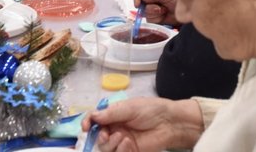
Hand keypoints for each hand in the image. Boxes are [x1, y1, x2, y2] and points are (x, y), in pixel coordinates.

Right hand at [81, 97, 202, 151]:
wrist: (170, 123)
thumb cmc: (151, 109)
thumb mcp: (129, 108)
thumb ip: (110, 113)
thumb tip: (93, 116)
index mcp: (113, 115)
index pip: (94, 120)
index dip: (87, 123)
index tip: (85, 127)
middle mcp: (115, 128)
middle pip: (97, 137)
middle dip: (98, 137)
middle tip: (105, 135)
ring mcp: (122, 141)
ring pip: (106, 148)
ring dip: (110, 144)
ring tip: (122, 137)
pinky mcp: (130, 151)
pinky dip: (120, 150)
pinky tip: (128, 143)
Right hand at [134, 0, 177, 25]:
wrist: (184, 12)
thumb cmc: (178, 0)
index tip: (138, 4)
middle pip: (140, 4)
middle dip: (150, 8)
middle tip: (160, 8)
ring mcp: (150, 8)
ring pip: (145, 13)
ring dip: (155, 13)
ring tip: (164, 10)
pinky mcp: (153, 17)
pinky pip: (150, 20)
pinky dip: (157, 19)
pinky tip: (163, 16)